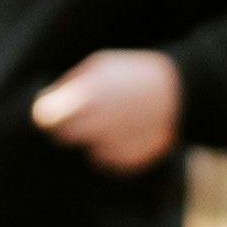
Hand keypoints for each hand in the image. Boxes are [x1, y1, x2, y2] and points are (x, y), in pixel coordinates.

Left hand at [30, 45, 188, 168]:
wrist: (182, 95)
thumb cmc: (135, 74)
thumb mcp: (101, 65)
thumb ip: (70, 83)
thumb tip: (45, 99)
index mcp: (85, 97)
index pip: (44, 116)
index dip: (47, 113)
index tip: (52, 109)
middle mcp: (94, 125)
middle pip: (62, 135)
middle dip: (68, 126)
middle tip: (83, 115)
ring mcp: (110, 146)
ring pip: (85, 148)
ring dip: (92, 138)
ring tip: (114, 119)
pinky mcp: (125, 161)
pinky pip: (105, 158)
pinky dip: (110, 148)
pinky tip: (127, 131)